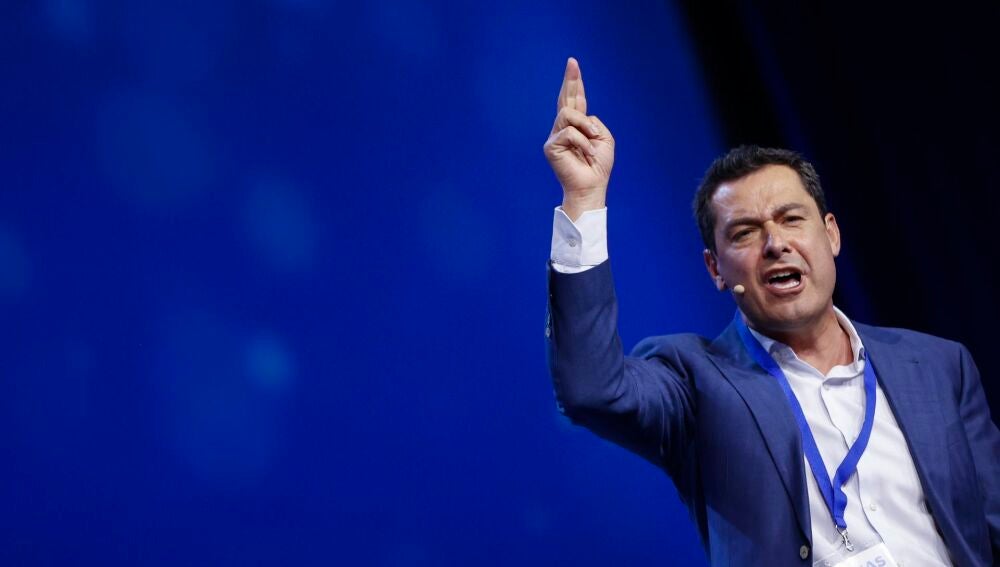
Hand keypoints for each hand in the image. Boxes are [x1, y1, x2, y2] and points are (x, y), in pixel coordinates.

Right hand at [543, 57, 614, 220]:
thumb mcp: (604, 138)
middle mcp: (564, 128)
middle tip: (572, 62)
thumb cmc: (599, 166)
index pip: (576, 101)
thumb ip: (593, 122)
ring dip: (585, 127)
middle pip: (565, 99)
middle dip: (570, 80)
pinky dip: (583, 143)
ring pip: (568, 114)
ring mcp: (555, 136)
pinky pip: (569, 133)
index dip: (575, 83)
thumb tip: (579, 119)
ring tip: (592, 142)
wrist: (591, 185)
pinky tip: (586, 154)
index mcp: (578, 126)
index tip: (573, 65)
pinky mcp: (551, 146)